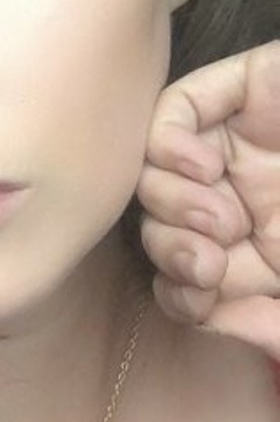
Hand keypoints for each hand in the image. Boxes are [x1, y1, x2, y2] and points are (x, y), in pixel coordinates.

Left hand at [137, 41, 279, 356]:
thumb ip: (274, 329)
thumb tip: (210, 319)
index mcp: (258, 252)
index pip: (182, 277)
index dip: (178, 294)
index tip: (203, 302)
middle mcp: (239, 198)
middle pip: (160, 227)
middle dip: (171, 254)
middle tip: (210, 264)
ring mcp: (235, 144)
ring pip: (154, 174)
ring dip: (172, 208)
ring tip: (224, 221)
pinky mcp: (241, 92)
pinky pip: (173, 112)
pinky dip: (170, 146)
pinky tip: (207, 170)